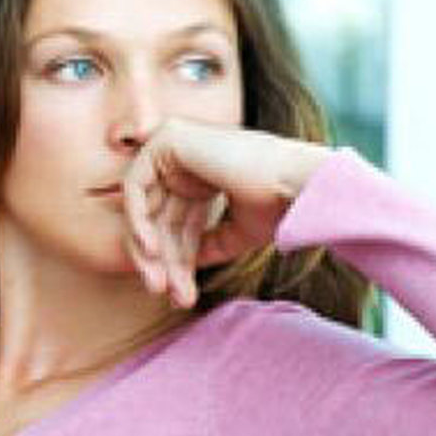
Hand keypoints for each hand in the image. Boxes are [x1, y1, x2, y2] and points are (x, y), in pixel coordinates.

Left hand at [121, 119, 331, 308]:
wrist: (301, 186)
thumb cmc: (280, 206)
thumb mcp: (235, 234)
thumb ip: (204, 245)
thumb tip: (175, 267)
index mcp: (203, 176)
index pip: (177, 221)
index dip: (176, 259)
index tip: (180, 295)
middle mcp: (186, 159)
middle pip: (158, 216)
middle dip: (160, 258)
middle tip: (161, 290)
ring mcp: (175, 145)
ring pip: (143, 206)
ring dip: (148, 248)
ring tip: (159, 282)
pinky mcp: (166, 140)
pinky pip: (134, 186)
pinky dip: (137, 219)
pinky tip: (151, 250)